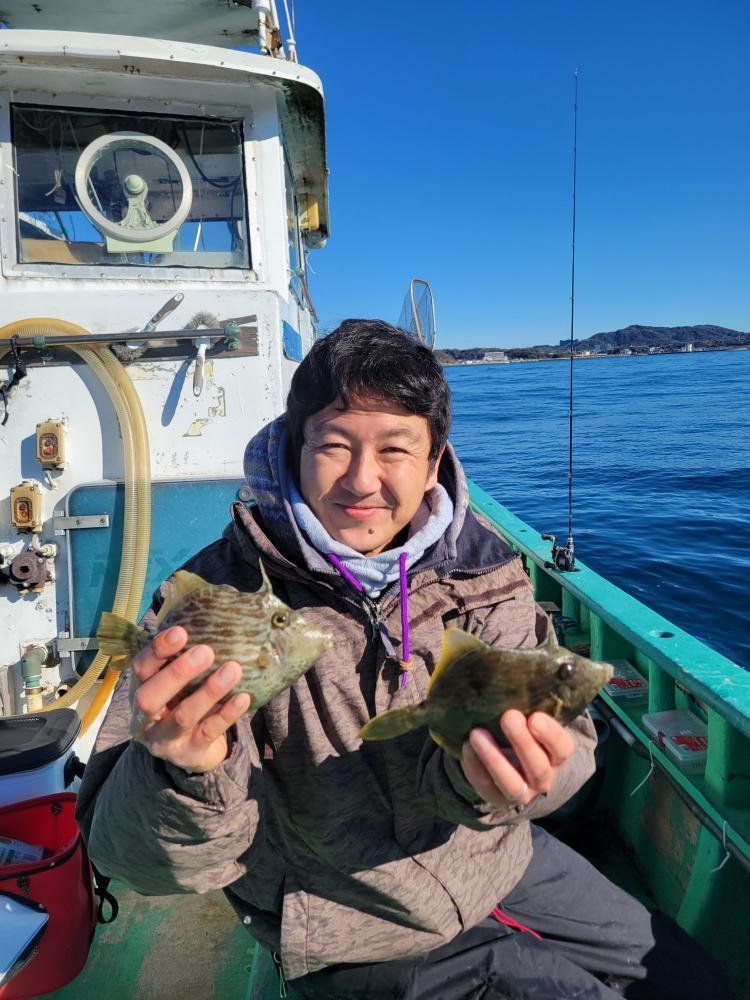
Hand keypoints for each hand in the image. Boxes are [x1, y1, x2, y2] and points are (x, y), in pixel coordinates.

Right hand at [129, 626, 250, 773]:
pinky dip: (227, 714)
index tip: (181, 632)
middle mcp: (146, 719)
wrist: (190, 753)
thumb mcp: (175, 685)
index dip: (157, 650)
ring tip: (233, 670)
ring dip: (209, 692)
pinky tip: (243, 697)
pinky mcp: (189, 754)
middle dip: (178, 673)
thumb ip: (182, 660)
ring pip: (183, 716)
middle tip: (206, 651)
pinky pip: (209, 732)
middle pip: (150, 697)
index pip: (140, 668)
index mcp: (140, 692)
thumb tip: (212, 621)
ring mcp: (166, 740)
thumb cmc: (182, 704)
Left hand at [460, 710, 574, 808]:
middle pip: (538, 767)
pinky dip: (475, 766)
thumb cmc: (523, 731)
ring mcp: (521, 792)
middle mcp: (543, 778)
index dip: (550, 734)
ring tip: (477, 734)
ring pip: (512, 784)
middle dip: (522, 742)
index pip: (562, 748)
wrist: (508, 763)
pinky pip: (486, 786)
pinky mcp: (496, 797)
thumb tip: (516, 675)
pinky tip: (466, 746)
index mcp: (556, 756)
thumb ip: (529, 707)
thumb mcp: (531, 721)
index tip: (534, 717)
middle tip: (508, 717)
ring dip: (494, 758)